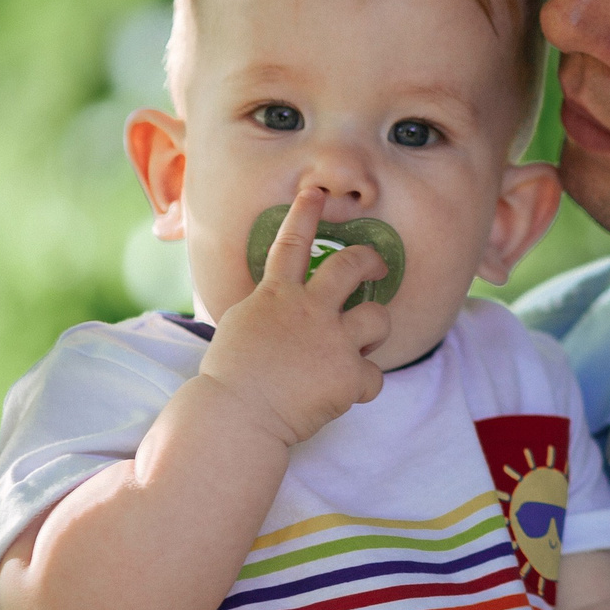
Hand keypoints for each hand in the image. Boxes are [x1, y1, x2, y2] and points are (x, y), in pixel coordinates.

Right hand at [196, 183, 391, 445]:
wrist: (237, 416)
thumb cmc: (231, 377)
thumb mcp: (240, 326)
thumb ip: (267, 308)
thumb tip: (278, 302)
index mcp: (276, 296)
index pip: (291, 243)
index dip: (305, 214)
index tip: (316, 193)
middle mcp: (309, 310)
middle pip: (353, 266)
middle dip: (370, 261)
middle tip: (378, 268)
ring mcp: (333, 341)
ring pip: (379, 319)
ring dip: (374, 333)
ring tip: (359, 349)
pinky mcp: (348, 375)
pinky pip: (375, 376)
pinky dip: (362, 386)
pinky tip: (342, 395)